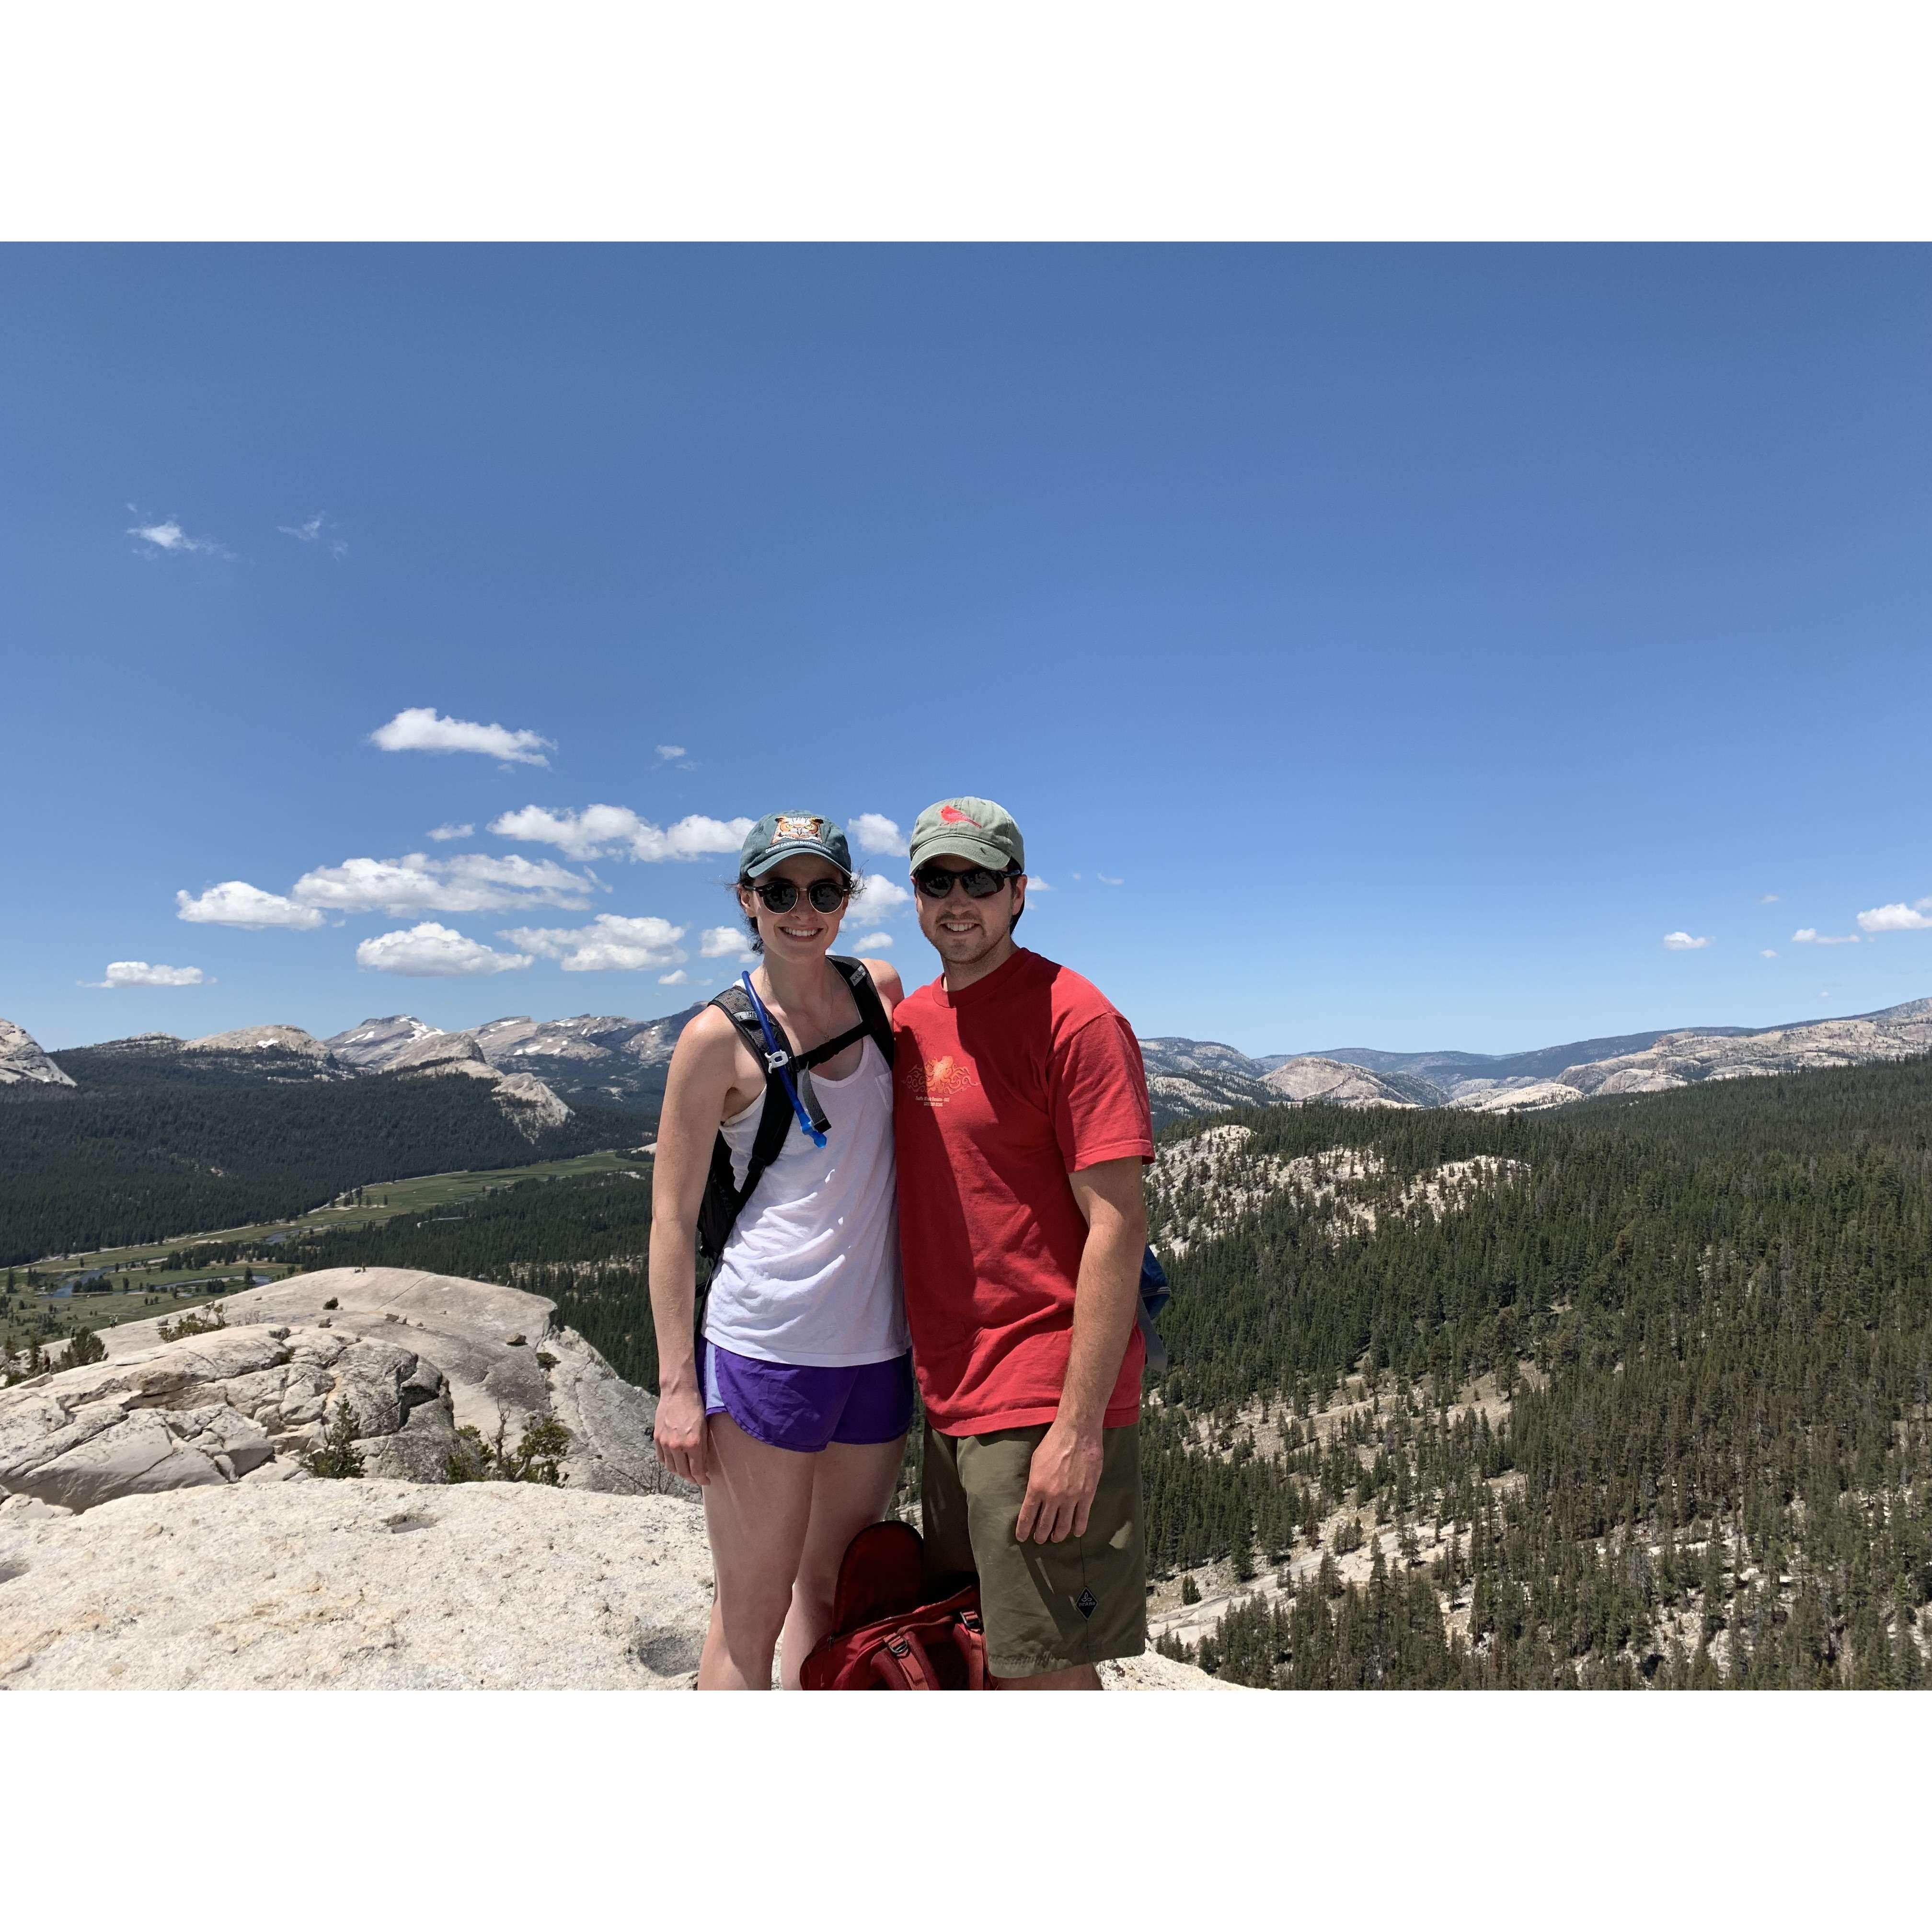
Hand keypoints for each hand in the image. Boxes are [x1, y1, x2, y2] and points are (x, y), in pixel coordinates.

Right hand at [653, 1379, 708, 1485]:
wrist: (678, 1393)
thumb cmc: (695, 1407)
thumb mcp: (704, 1429)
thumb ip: (702, 1449)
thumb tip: (702, 1466)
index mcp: (693, 1444)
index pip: (697, 1471)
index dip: (702, 1479)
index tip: (706, 1481)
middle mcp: (677, 1446)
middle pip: (683, 1472)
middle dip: (691, 1478)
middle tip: (697, 1478)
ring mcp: (665, 1443)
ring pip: (671, 1467)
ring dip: (679, 1472)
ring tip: (686, 1471)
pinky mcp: (657, 1438)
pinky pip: (661, 1458)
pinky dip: (668, 1463)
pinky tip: (674, 1461)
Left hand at [1015, 1418, 1102, 1543]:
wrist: (1077, 1432)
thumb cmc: (1053, 1443)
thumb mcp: (1035, 1462)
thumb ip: (1035, 1482)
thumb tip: (1034, 1496)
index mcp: (1036, 1487)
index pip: (1027, 1516)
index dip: (1024, 1530)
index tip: (1022, 1537)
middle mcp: (1052, 1496)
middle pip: (1045, 1524)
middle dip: (1041, 1535)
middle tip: (1040, 1540)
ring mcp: (1071, 1497)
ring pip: (1063, 1525)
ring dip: (1058, 1535)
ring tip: (1055, 1538)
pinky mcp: (1087, 1494)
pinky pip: (1082, 1518)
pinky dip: (1078, 1528)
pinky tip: (1076, 1533)